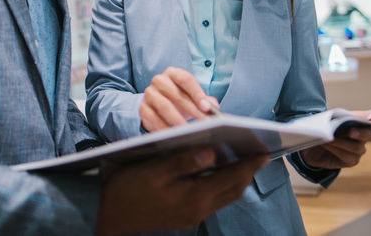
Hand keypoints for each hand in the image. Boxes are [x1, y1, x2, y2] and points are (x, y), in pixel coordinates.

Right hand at [96, 148, 267, 234]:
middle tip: (258, 155)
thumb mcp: (154, 169)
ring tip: (240, 161)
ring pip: (223, 197)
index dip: (250, 165)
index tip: (265, 152)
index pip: (231, 178)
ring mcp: (189, 216)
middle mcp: (197, 210)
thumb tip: (213, 153)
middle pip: (232, 190)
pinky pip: (210, 201)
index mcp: (194, 197)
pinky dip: (218, 186)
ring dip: (234, 180)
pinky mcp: (181, 217)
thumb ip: (185, 161)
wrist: (105, 215)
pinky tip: (213, 173)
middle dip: (247, 173)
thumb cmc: (127, 189)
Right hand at [140, 67, 218, 131]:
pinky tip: (174, 135)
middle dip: (192, 110)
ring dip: (178, 120)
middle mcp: (159, 80)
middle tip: (203, 123)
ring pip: (164, 106)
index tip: (207, 108)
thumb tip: (214, 107)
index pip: (186, 79)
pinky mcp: (143, 108)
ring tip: (189, 131)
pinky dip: (165, 128)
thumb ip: (205, 100)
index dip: (197, 93)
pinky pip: (154, 119)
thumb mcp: (192, 98)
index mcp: (173, 73)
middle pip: (176, 94)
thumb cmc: (179, 101)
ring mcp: (149, 94)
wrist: (157, 107)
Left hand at [299, 109, 370, 169]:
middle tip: (351, 131)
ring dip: (342, 142)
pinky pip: (348, 156)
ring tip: (329, 138)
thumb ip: (338, 116)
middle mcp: (363, 135)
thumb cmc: (324, 127)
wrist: (313, 142)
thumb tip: (351, 120)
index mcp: (360, 120)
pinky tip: (327, 145)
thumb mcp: (328, 117)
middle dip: (362, 133)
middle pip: (370, 134)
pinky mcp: (351, 160)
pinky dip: (337, 150)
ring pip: (357, 148)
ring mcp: (358, 149)